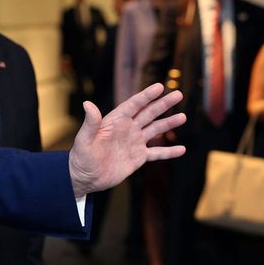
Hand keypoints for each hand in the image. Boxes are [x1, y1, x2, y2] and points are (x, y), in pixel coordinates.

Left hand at [68, 84, 185, 196]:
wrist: (85, 178)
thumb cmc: (81, 157)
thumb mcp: (84, 139)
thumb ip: (90, 123)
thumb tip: (87, 104)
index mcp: (116, 121)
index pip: (134, 105)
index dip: (146, 96)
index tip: (159, 86)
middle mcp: (127, 129)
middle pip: (149, 113)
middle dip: (163, 104)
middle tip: (178, 94)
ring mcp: (134, 142)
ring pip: (155, 130)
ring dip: (169, 124)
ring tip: (183, 117)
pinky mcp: (138, 157)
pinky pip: (157, 153)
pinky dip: (169, 152)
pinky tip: (182, 149)